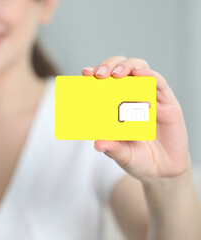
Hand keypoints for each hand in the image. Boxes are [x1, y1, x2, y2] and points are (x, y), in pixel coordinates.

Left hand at [82, 55, 190, 182]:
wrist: (163, 171)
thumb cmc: (137, 159)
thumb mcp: (122, 156)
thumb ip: (112, 149)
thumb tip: (97, 143)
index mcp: (114, 105)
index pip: (103, 83)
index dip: (94, 74)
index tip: (85, 73)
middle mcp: (131, 97)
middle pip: (119, 69)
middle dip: (108, 65)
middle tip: (100, 75)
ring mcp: (149, 97)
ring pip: (139, 69)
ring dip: (127, 66)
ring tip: (117, 74)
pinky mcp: (167, 102)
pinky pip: (159, 83)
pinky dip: (149, 75)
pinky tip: (140, 74)